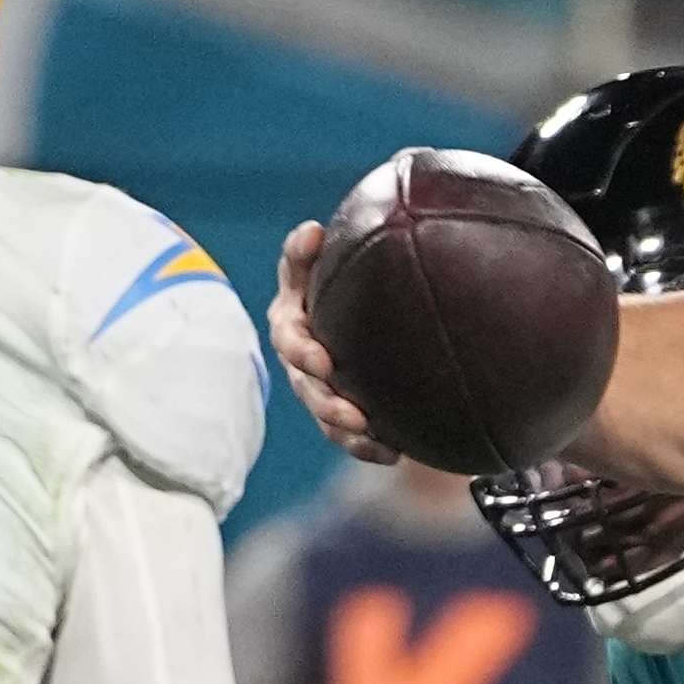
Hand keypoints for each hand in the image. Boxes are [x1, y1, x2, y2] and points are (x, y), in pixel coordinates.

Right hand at [269, 221, 394, 463]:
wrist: (352, 303)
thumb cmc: (327, 275)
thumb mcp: (310, 262)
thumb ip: (303, 251)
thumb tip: (312, 231)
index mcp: (291, 322)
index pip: (289, 337)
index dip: (302, 351)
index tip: (323, 360)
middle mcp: (300, 359)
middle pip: (306, 386)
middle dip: (326, 402)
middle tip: (351, 412)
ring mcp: (318, 387)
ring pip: (325, 416)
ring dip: (344, 430)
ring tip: (371, 435)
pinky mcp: (339, 410)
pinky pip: (349, 435)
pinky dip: (367, 446)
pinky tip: (393, 453)